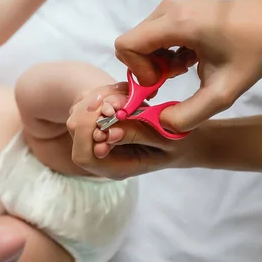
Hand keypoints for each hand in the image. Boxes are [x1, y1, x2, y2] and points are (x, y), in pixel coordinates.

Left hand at [67, 85, 195, 178]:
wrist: (185, 138)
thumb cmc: (180, 141)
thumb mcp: (165, 139)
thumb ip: (136, 135)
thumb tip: (109, 130)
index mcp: (115, 168)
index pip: (83, 155)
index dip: (87, 132)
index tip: (106, 111)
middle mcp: (102, 157)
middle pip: (76, 133)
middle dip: (90, 111)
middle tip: (111, 96)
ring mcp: (100, 140)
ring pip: (79, 117)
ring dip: (96, 101)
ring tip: (119, 94)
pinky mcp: (102, 124)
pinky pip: (89, 107)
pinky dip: (101, 96)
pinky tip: (120, 93)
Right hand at [114, 0, 261, 132]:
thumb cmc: (252, 52)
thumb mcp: (223, 93)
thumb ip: (189, 114)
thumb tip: (160, 123)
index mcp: (176, 23)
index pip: (126, 45)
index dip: (137, 70)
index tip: (162, 81)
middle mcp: (168, 8)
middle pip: (131, 44)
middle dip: (146, 68)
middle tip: (173, 78)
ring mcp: (171, 5)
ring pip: (141, 40)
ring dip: (156, 62)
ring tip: (183, 69)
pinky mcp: (175, 8)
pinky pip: (152, 35)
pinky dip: (163, 53)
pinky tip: (187, 60)